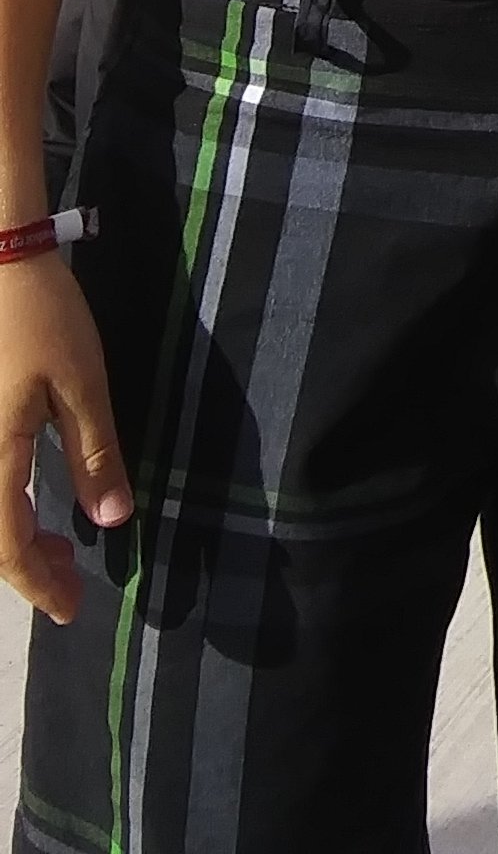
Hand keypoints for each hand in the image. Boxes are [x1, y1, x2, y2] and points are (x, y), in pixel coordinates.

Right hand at [0, 256, 130, 622]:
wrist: (0, 261)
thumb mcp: (82, 385)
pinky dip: (6, 507)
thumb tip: (113, 521)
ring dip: (15, 538)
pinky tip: (32, 501)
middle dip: (28, 568)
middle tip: (73, 581)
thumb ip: (95, 454)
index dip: (37, 584)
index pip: (6, 545)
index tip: (69, 609)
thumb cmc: (43, 318)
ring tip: (62, 546)